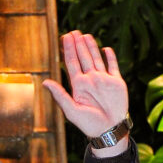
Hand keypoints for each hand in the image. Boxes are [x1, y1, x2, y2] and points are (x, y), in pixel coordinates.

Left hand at [42, 31, 129, 155]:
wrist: (109, 130)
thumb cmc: (89, 124)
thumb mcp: (71, 110)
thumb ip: (60, 95)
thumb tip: (45, 82)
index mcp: (78, 85)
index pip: (71, 63)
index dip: (68, 49)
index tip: (65, 37)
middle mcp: (90, 80)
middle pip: (82, 57)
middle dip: (78, 45)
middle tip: (74, 31)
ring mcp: (103, 80)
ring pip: (96, 59)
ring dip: (91, 47)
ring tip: (85, 35)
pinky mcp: (117, 83)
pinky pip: (113, 67)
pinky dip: (110, 57)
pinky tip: (106, 49)